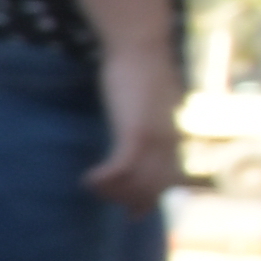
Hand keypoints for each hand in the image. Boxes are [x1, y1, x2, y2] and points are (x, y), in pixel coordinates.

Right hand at [88, 44, 180, 208]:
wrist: (142, 46)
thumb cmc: (142, 64)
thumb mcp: (150, 95)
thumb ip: (150, 110)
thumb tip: (145, 117)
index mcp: (173, 134)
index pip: (168, 178)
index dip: (151, 199)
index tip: (134, 214)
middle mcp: (168, 142)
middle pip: (153, 187)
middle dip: (129, 200)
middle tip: (104, 201)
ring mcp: (154, 139)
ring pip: (137, 182)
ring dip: (112, 191)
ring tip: (91, 185)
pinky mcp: (135, 132)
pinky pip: (121, 169)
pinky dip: (105, 179)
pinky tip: (88, 179)